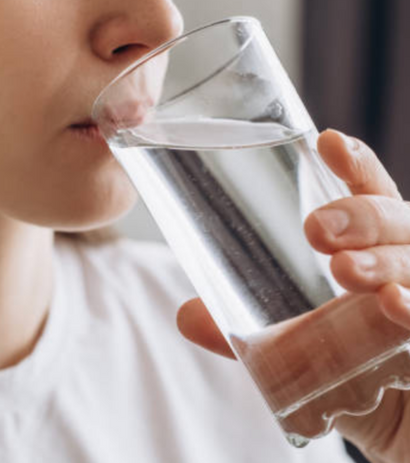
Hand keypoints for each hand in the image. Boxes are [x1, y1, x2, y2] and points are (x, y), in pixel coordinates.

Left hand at [177, 130, 409, 462]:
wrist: (405, 435)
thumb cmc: (356, 381)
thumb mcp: (304, 353)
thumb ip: (252, 336)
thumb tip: (187, 316)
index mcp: (378, 258)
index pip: (374, 200)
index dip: (355, 168)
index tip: (327, 141)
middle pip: (400, 223)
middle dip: (364, 217)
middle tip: (317, 229)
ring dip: (386, 261)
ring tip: (346, 270)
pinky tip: (395, 304)